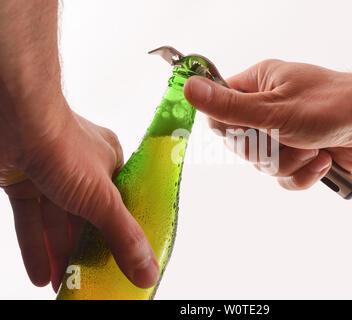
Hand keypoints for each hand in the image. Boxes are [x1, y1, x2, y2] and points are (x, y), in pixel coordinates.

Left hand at [0, 96, 158, 291]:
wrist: (13, 115)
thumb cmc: (62, 146)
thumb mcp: (101, 199)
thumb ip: (122, 237)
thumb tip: (148, 272)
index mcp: (109, 165)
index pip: (119, 207)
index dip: (119, 236)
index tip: (121, 262)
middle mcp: (81, 169)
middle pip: (86, 218)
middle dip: (86, 251)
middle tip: (90, 281)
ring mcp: (50, 175)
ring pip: (56, 222)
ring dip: (59, 254)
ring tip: (63, 286)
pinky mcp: (21, 181)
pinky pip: (30, 219)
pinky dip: (34, 246)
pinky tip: (39, 273)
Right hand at [184, 60, 351, 189]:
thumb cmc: (333, 106)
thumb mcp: (274, 110)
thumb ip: (229, 107)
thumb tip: (188, 88)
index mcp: (257, 85)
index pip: (219, 110)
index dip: (229, 128)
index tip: (249, 131)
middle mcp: (267, 108)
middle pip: (240, 144)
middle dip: (267, 151)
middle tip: (289, 138)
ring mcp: (283, 132)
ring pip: (262, 164)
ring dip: (289, 163)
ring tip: (313, 149)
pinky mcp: (299, 154)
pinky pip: (282, 176)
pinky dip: (301, 175)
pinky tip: (321, 162)